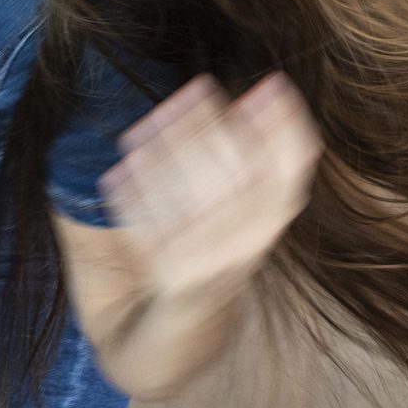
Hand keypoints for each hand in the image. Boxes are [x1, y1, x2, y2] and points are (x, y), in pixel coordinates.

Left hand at [96, 73, 320, 304]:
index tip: (275, 84)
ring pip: (194, 205)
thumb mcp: (245, 205)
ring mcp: (211, 268)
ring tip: (144, 125)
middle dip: (220, 130)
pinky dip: (135, 201)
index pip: (290, 174)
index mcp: (269, 227)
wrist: (186, 323)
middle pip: (240, 181)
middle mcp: (247, 249)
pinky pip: (153, 236)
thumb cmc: (214, 239)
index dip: (287, 128)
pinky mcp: (174, 283)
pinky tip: (117, 171)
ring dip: (170, 159)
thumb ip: (253, 159)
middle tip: (200, 84)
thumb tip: (265, 87)